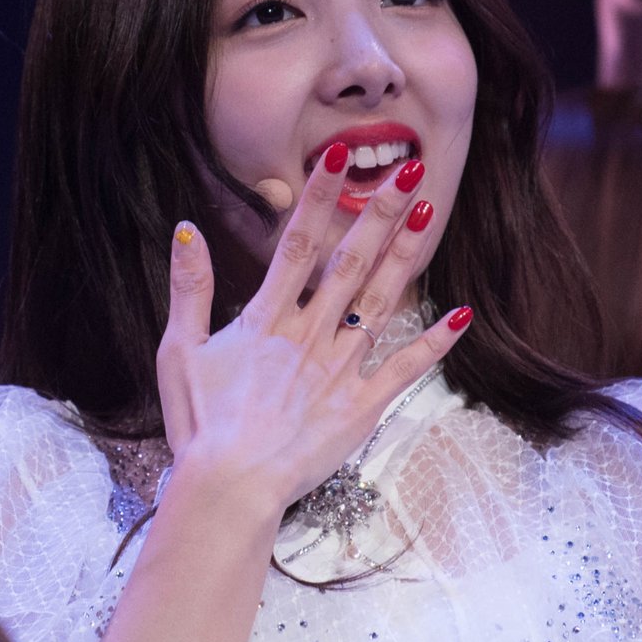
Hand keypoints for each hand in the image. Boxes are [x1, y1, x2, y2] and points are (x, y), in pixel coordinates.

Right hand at [158, 148, 471, 513]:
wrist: (227, 488)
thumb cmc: (199, 423)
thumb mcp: (179, 350)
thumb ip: (189, 287)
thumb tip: (187, 229)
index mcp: (266, 319)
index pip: (297, 242)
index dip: (319, 195)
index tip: (338, 153)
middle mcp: (309, 334)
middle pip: (349, 261)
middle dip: (379, 212)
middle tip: (408, 170)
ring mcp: (339, 369)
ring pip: (380, 301)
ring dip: (406, 255)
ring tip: (431, 212)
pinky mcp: (361, 406)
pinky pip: (403, 368)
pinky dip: (434, 342)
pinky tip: (462, 314)